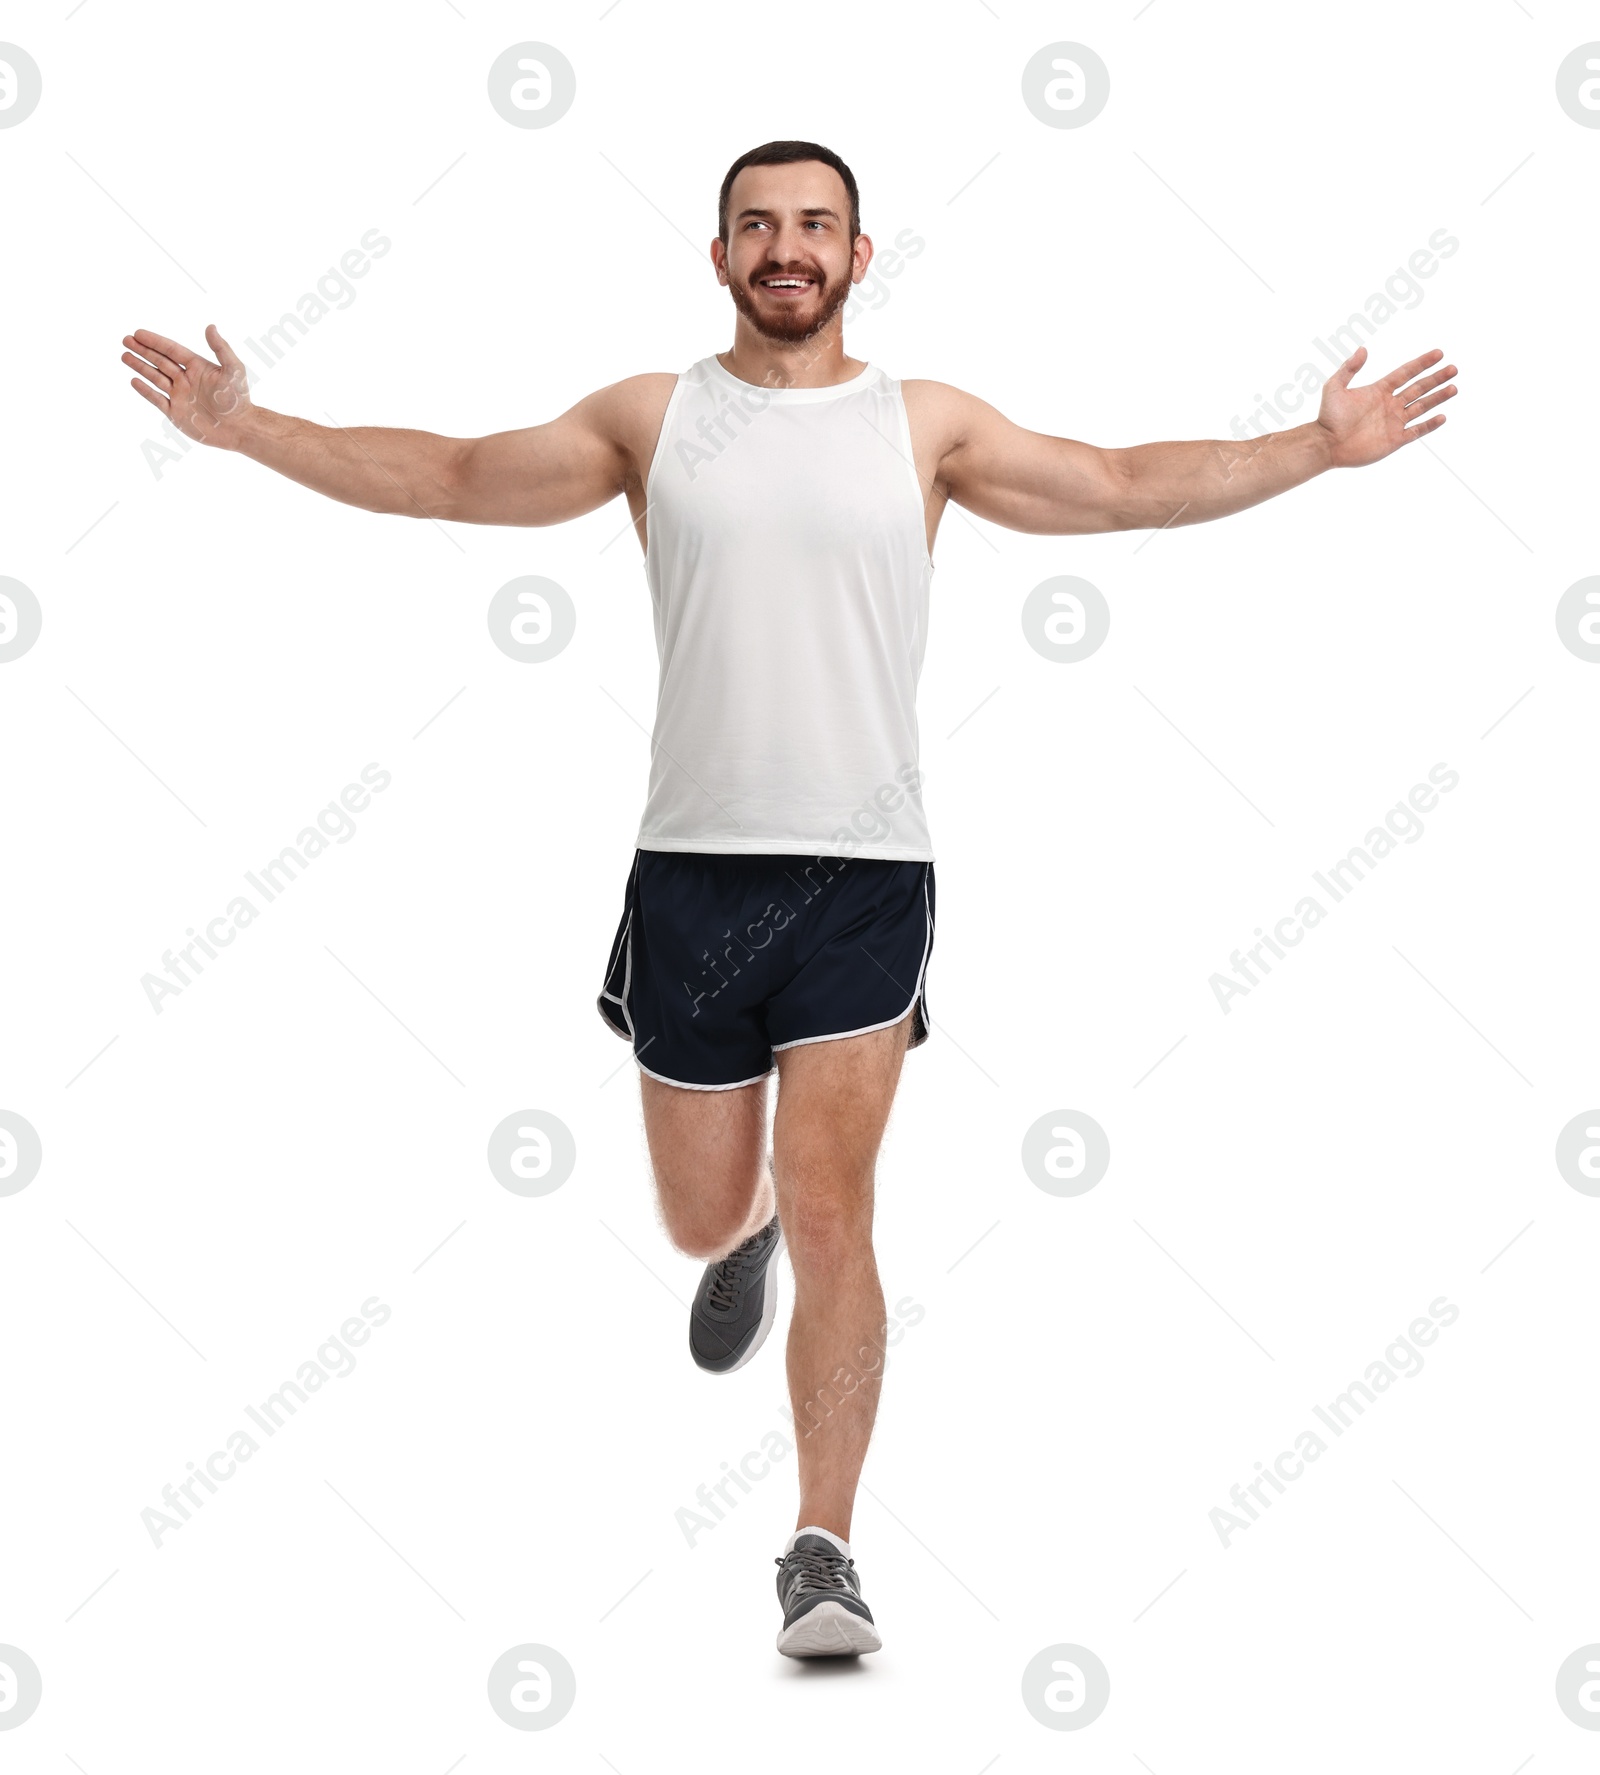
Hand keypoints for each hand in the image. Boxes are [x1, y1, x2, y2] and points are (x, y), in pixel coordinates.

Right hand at [122, 324, 253, 445]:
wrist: (239, 429)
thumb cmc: (238, 400)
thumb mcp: (233, 370)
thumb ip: (221, 348)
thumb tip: (210, 326)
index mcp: (198, 367)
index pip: (171, 350)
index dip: (155, 341)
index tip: (138, 333)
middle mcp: (187, 380)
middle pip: (160, 361)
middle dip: (142, 350)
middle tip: (126, 340)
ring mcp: (180, 396)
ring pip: (155, 378)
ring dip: (140, 367)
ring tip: (124, 356)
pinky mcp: (176, 413)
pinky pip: (157, 399)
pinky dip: (145, 390)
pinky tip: (134, 380)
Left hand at [1315, 346, 1457, 467]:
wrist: (1325, 444)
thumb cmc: (1328, 417)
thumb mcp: (1334, 387)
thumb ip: (1348, 368)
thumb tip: (1363, 349)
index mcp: (1379, 390)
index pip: (1406, 373)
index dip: (1422, 363)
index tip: (1439, 353)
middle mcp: (1389, 405)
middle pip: (1419, 388)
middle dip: (1436, 378)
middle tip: (1454, 369)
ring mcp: (1393, 422)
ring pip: (1421, 407)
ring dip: (1438, 398)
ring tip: (1454, 388)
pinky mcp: (1394, 440)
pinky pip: (1416, 431)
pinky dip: (1429, 425)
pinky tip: (1442, 417)